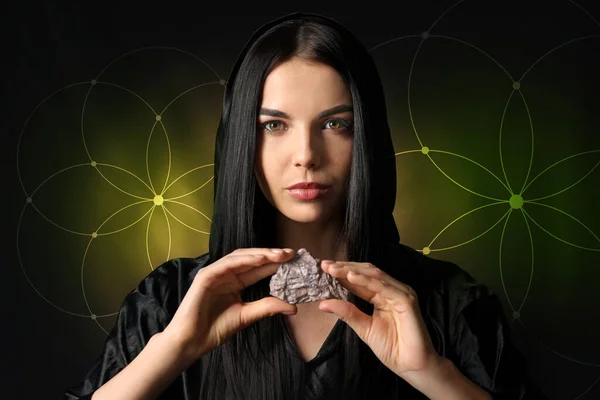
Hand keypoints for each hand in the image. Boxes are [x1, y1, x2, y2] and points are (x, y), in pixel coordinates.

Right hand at [161, 248, 297, 364]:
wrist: (191, 342)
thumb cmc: (215, 329)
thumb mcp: (247, 316)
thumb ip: (267, 307)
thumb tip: (293, 306)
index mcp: (235, 282)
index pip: (258, 269)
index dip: (275, 264)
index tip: (294, 261)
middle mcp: (226, 274)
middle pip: (251, 259)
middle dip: (271, 255)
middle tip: (290, 253)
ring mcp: (215, 273)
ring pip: (240, 257)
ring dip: (260, 254)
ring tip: (278, 254)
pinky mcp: (206, 276)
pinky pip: (226, 264)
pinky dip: (243, 260)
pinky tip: (258, 259)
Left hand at [318, 261, 441, 377]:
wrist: (410, 365)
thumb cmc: (391, 347)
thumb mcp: (363, 328)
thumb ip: (346, 313)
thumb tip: (323, 303)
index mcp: (382, 295)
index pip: (360, 280)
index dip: (342, 273)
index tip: (324, 268)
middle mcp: (391, 290)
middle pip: (366, 273)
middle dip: (345, 268)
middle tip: (325, 265)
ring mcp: (400, 293)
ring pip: (374, 276)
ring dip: (352, 271)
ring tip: (333, 268)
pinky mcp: (406, 300)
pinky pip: (384, 287)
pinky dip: (366, 280)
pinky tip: (350, 277)